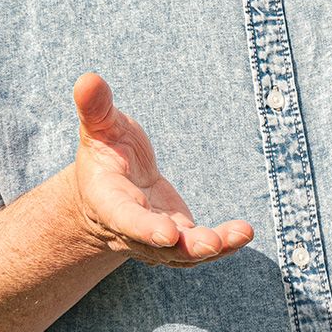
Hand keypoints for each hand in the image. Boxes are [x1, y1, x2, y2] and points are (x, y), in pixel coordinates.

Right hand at [70, 73, 253, 267]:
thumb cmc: (105, 151)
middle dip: (184, 247)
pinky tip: (244, 232)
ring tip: (241, 235)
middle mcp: (132, 229)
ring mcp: (156, 240)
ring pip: (183, 253)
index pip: (125, 219)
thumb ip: (96, 108)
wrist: (108, 186)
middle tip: (210, 244)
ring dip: (212, 247)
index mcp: (109, 202)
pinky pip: (200, 247)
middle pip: (157, 245)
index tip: (167, 233)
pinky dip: (223, 243)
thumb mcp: (99, 127)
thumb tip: (87, 78)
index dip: (144, 228)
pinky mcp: (179, 238)